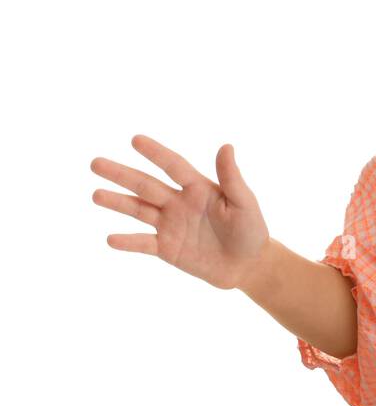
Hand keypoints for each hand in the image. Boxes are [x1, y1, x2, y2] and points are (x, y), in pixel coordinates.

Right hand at [90, 135, 270, 290]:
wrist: (248, 265)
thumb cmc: (251, 229)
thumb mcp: (244, 202)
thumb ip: (231, 177)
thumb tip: (226, 145)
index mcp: (199, 188)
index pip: (173, 166)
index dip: (155, 153)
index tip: (135, 139)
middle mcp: (179, 203)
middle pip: (146, 185)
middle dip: (121, 174)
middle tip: (95, 163)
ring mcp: (171, 225)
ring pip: (139, 210)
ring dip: (117, 202)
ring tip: (95, 194)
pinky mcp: (167, 249)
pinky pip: (143, 244)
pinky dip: (128, 242)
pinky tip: (111, 239)